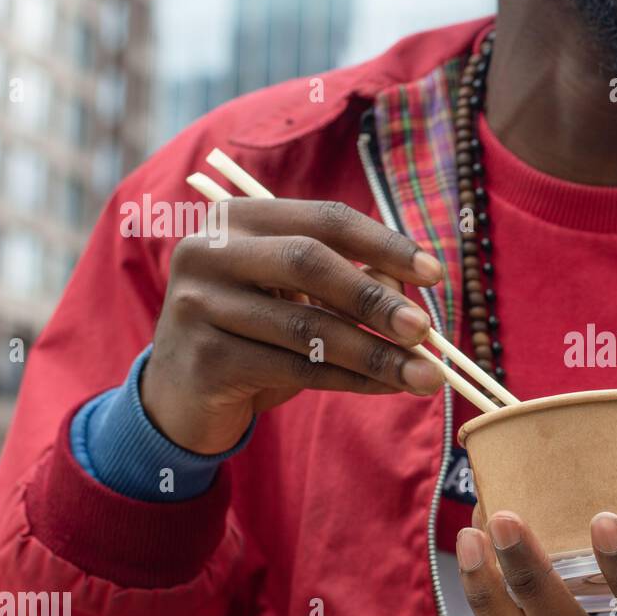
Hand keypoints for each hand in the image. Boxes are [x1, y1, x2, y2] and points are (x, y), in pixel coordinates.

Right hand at [142, 198, 445, 453]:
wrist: (181, 397)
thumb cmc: (254, 336)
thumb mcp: (299, 301)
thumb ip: (349, 285)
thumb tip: (410, 294)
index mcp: (239, 219)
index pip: (323, 219)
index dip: (383, 243)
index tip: (435, 273)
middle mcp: (210, 251)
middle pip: (308, 262)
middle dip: (374, 297)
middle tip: (426, 329)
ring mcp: (199, 303)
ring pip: (306, 327)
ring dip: (375, 354)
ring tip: (426, 375)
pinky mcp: (205, 358)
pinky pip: (295, 368)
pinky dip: (350, 380)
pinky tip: (387, 388)